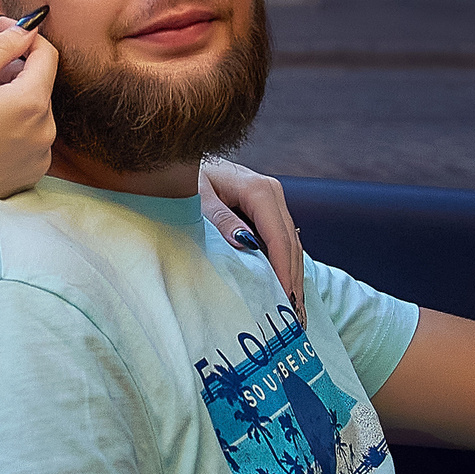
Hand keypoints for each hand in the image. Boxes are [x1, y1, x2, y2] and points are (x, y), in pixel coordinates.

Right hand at [0, 21, 56, 227]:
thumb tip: (25, 29)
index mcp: (31, 104)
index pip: (46, 54)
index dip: (24, 35)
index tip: (2, 29)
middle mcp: (45, 130)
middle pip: (36, 81)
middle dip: (6, 66)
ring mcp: (41, 153)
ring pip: (30, 106)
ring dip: (5, 93)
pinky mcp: (32, 170)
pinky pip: (28, 132)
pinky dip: (9, 120)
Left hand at [199, 157, 305, 319]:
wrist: (180, 159)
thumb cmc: (185, 176)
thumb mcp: (197, 198)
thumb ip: (220, 220)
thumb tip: (246, 244)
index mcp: (257, 189)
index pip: (278, 237)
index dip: (283, 270)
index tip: (284, 299)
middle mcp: (271, 192)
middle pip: (290, 242)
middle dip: (293, 278)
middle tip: (293, 314)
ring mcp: (272, 199)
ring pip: (291, 242)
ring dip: (293, 274)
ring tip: (294, 308)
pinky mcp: (267, 208)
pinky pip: (281, 239)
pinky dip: (286, 264)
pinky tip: (285, 286)